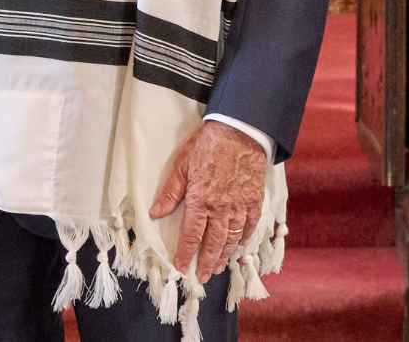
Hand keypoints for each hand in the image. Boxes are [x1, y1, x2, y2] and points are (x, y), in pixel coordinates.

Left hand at [147, 122, 265, 279]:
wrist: (238, 132)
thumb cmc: (207, 145)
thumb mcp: (182, 164)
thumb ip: (170, 192)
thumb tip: (155, 212)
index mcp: (200, 200)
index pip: (191, 234)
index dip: (185, 253)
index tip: (182, 267)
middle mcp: (220, 209)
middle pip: (213, 243)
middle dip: (207, 262)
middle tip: (203, 277)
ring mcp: (239, 207)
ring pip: (232, 239)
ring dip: (225, 255)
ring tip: (219, 266)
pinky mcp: (254, 201)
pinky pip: (249, 227)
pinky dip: (244, 239)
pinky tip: (239, 245)